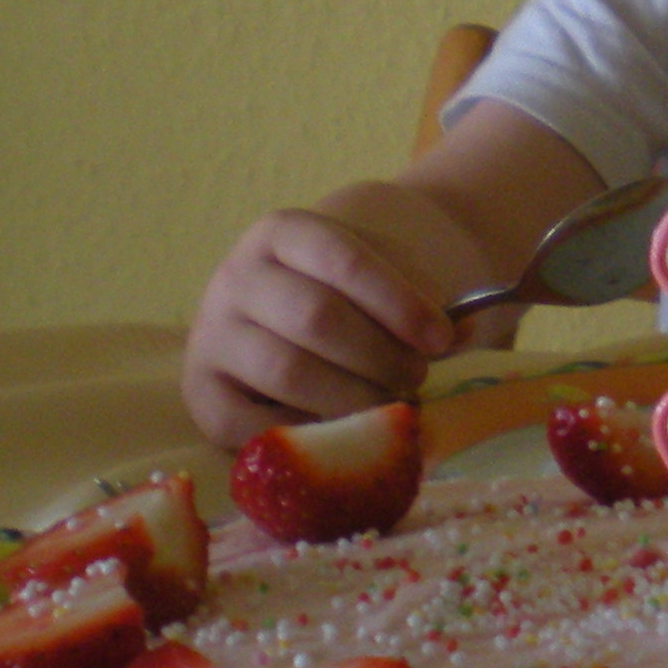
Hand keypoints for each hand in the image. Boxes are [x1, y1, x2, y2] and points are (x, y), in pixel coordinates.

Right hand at [181, 202, 461, 447]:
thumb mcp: (386, 281)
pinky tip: (340, 431)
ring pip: (287, 371)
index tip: (442, 338)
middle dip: (380, 357)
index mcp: (283, 232)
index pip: (343, 259)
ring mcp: (213, 333)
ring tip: (390, 407)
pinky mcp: (200, 392)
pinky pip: (248, 424)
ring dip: (353, 399)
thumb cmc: (353, 299)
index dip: (398, 302)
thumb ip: (422, 304)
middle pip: (317, 318)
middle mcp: (237, 276)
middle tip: (416, 380)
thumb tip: (466, 334)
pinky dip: (303, 434)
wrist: (293, 316)